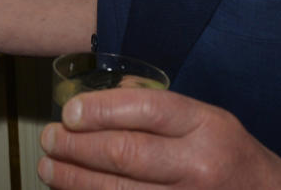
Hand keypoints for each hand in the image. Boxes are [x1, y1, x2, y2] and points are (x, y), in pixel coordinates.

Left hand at [38, 89, 280, 189]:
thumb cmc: (232, 156)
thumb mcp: (209, 119)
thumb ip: (162, 108)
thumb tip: (105, 98)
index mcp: (206, 126)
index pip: (147, 110)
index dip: (101, 110)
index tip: (68, 112)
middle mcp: (199, 164)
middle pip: (126, 154)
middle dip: (77, 147)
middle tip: (48, 139)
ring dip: (75, 181)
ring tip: (49, 169)